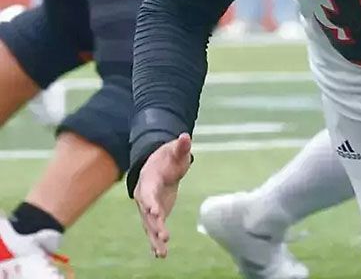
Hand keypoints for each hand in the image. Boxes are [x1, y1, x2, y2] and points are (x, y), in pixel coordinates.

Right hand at [133, 133, 192, 257]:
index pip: (148, 192)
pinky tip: (160, 254)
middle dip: (155, 224)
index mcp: (148, 180)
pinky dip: (156, 242)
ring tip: (162, 252)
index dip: (150, 201)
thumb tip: (185, 136)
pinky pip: (153, 229)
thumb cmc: (168, 157)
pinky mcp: (154, 215)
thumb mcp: (175, 151)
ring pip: (149, 225)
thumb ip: (180, 146)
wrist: (158, 166)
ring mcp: (148, 207)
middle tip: (163, 235)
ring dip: (155, 238)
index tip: (154, 211)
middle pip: (148, 213)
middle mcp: (144, 196)